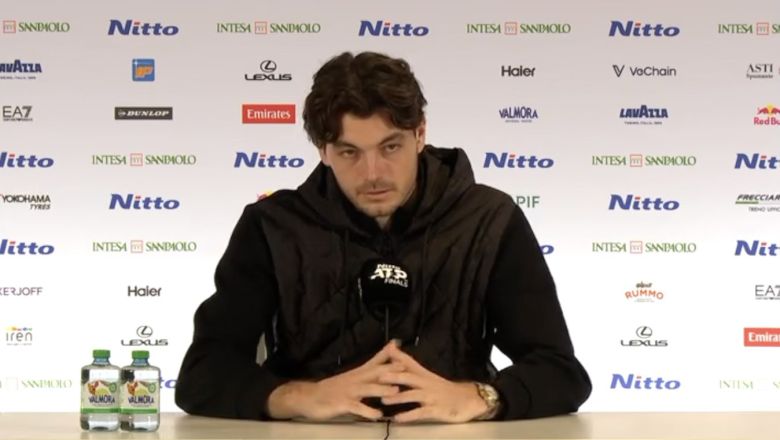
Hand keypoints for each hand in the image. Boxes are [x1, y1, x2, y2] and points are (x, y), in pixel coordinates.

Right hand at [267, 341, 403, 420]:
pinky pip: (357, 407)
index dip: (388, 355)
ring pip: (368, 389)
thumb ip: (368, 370)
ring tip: (396, 391)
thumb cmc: (334, 388)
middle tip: (406, 368)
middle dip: (390, 370)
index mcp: (358, 373)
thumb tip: (380, 364)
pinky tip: (378, 415)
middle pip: (375, 373)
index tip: (401, 347)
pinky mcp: (343, 404)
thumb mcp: (352, 376)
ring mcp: (349, 391)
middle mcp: (356, 380)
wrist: (310, 397)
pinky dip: (368, 411)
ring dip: (382, 389)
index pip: (375, 361)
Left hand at [378, 343, 488, 422]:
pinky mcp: (436, 410)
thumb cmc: (444, 389)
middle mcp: (427, 384)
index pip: (409, 363)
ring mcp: (431, 397)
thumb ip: (411, 365)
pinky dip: (409, 416)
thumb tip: (396, 351)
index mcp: (424, 375)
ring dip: (398, 397)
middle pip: (409, 378)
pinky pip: (420, 413)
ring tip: (384, 399)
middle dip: (393, 376)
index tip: (382, 354)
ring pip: (413, 395)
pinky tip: (398, 418)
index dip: (396, 358)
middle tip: (377, 376)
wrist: (469, 400)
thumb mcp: (428, 376)